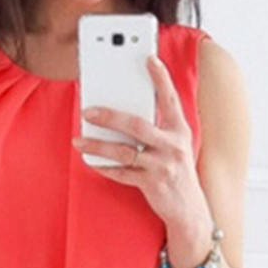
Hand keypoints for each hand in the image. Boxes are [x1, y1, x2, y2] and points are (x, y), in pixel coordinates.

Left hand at [71, 54, 209, 226]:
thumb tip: (123, 113)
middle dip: (110, 116)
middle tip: (88, 110)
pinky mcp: (152, 184)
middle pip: (137, 125)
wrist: (189, 209)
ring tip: (79, 140)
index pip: (170, 99)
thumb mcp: (174, 144)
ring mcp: (162, 165)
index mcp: (179, 130)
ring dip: (98, 145)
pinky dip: (105, 167)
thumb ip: (157, 127)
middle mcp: (173, 145)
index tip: (149, 58)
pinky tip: (90, 161)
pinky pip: (122, 173)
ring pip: (124, 151)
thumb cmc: (176, 170)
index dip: (160, 78)